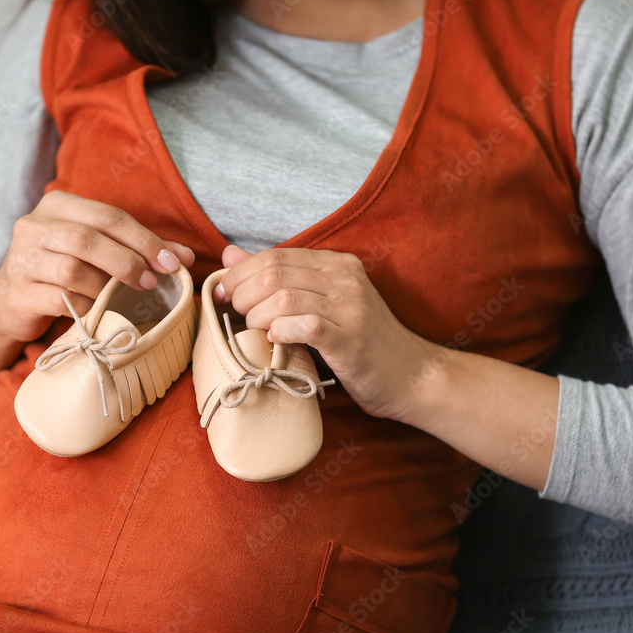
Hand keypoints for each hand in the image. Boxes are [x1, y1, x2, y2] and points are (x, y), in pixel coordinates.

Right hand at [0, 190, 194, 342]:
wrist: (10, 300)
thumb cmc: (63, 270)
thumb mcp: (97, 251)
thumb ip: (137, 248)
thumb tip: (184, 258)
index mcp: (58, 205)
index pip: (108, 215)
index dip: (144, 239)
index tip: (173, 263)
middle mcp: (35, 225)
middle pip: (89, 239)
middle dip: (128, 261)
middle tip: (152, 282)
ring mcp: (22, 259)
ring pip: (73, 270)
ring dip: (107, 286)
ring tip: (125, 297)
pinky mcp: (19, 292)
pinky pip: (60, 299)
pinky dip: (86, 306)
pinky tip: (98, 310)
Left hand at [215, 245, 435, 420]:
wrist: (412, 376)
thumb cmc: (362, 342)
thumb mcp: (321, 303)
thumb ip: (278, 278)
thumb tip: (230, 256)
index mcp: (337, 264)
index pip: (275, 256)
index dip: (239, 273)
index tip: (220, 292)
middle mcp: (344, 279)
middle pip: (274, 273)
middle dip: (242, 294)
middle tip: (233, 313)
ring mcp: (350, 308)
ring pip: (283, 298)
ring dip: (256, 315)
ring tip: (255, 329)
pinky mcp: (350, 339)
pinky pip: (304, 326)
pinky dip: (281, 332)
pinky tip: (276, 341)